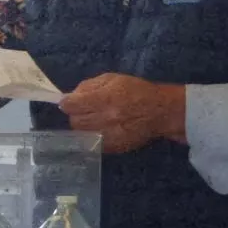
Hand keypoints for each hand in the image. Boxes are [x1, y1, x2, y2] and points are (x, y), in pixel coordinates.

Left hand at [59, 73, 185, 153]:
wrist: (161, 112)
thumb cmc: (137, 91)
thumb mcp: (113, 79)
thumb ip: (89, 86)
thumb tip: (71, 96)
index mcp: (104, 99)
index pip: (71, 105)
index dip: (67, 103)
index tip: (68, 102)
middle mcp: (105, 119)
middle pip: (74, 121)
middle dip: (75, 114)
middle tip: (84, 110)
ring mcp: (108, 135)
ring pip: (81, 134)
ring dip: (83, 125)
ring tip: (92, 119)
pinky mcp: (113, 147)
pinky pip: (92, 142)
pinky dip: (92, 135)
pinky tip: (101, 128)